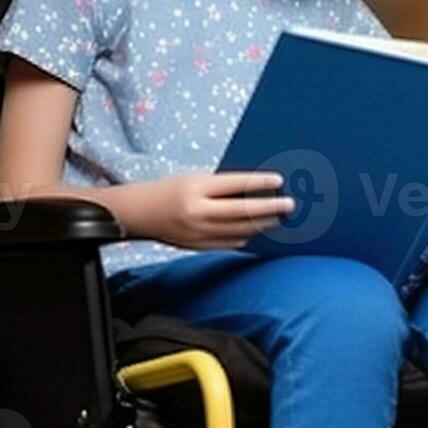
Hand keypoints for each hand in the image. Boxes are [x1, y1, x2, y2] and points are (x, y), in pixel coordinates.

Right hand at [118, 172, 294, 250]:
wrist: (138, 213)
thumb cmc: (170, 190)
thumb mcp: (193, 180)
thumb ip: (221, 188)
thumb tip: (256, 191)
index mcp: (195, 189)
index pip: (234, 184)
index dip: (258, 182)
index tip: (279, 180)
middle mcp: (197, 212)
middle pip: (242, 211)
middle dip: (269, 208)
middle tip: (289, 204)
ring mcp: (198, 233)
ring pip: (239, 230)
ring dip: (261, 224)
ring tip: (278, 217)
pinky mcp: (198, 246)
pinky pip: (230, 243)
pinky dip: (246, 236)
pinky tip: (257, 230)